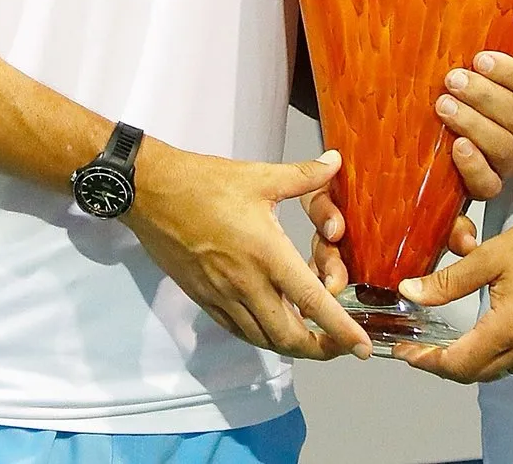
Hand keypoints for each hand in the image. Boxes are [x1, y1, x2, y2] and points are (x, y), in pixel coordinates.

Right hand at [126, 142, 372, 361]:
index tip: (362, 347)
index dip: (340, 330)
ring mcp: (222, 295)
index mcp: (266, 253)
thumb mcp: (258, 176)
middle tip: (339, 345)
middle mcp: (246, 283)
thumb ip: (302, 176)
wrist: (150, 193)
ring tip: (310, 337)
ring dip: (291, 345)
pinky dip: (261, 336)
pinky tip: (270, 325)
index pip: (312, 303)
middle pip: (289, 336)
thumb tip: (336, 161)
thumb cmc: (205, 182)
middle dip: (320, 349)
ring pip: (263, 339)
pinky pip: (238, 330)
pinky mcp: (204, 298)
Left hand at [389, 189, 512, 382]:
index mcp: (512, 327)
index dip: (428, 361)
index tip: (404, 351)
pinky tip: (470, 338)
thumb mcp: (491, 256)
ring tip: (436, 344)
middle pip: (476, 373)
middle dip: (441, 365)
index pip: (461, 363)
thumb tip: (410, 292)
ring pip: (494, 370)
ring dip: (464, 363)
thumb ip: (449, 280)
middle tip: (414, 348)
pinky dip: (486, 356)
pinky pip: (510, 361)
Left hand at [436, 25, 512, 197]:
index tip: (482, 59)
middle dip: (485, 96)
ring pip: (504, 148)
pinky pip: (489, 184)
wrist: (434, 120)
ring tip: (445, 106)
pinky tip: (458, 146)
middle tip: (455, 80)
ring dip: (474, 125)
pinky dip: (474, 167)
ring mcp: (509, 161)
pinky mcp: (485, 184)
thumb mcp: (507, 55)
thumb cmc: (475, 81)